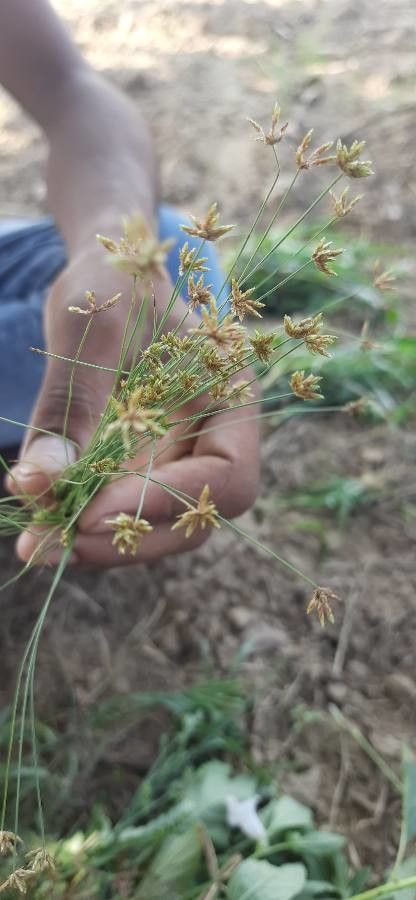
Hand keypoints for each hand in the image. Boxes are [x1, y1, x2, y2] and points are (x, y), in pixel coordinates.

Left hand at [6, 245, 259, 566]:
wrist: (109, 278)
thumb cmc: (116, 284)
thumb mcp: (91, 332)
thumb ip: (70, 405)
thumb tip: (38, 481)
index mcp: (232, 396)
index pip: (226, 475)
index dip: (165, 502)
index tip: (91, 511)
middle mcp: (213, 438)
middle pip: (192, 518)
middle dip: (124, 538)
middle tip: (52, 545)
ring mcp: (178, 459)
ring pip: (155, 527)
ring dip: (97, 543)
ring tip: (36, 543)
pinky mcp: (141, 470)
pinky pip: (120, 512)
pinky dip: (80, 525)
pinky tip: (38, 526)